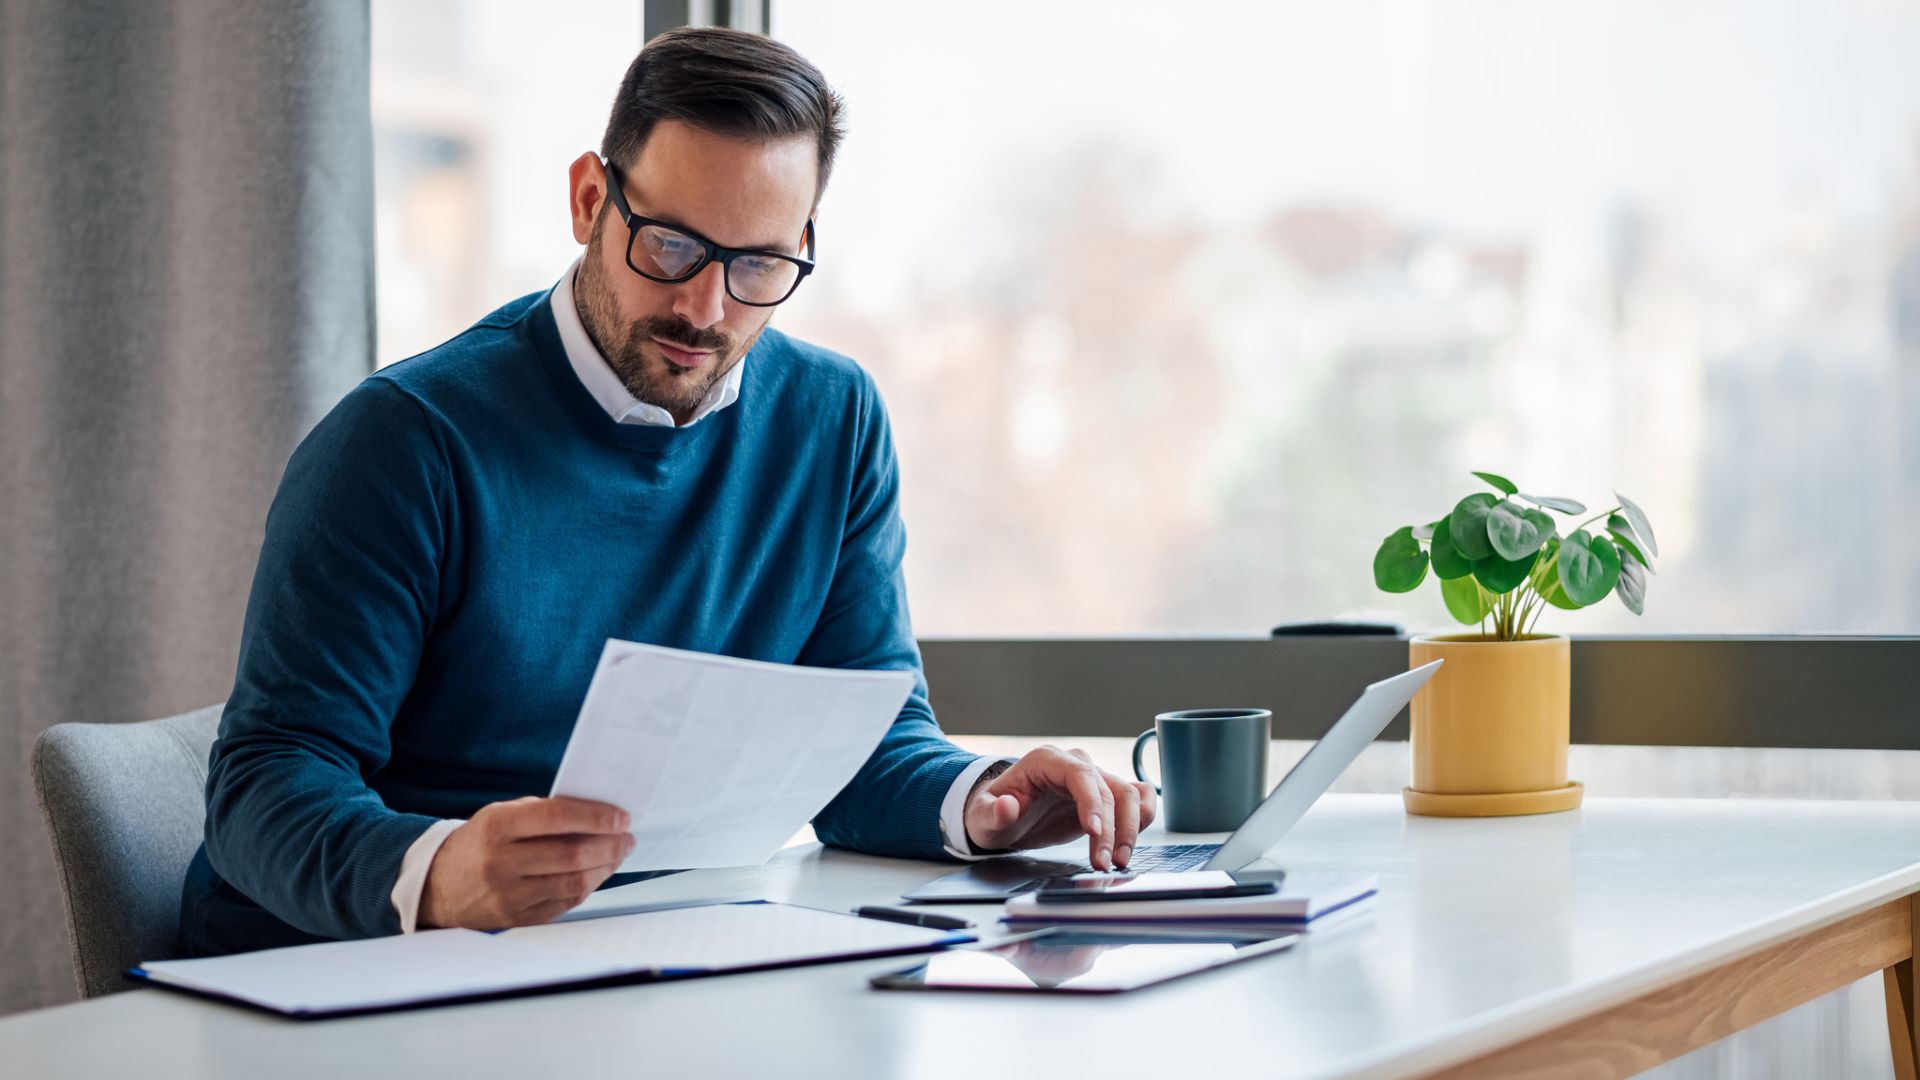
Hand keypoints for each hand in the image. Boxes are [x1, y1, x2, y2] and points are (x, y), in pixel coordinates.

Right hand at [418, 796, 634, 929]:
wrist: (439, 885)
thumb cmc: (480, 843)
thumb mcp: (500, 815)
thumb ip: (543, 812)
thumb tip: (596, 814)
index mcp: (496, 827)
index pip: (557, 818)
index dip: (595, 816)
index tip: (621, 817)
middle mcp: (500, 862)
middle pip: (571, 854)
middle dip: (609, 844)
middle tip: (627, 837)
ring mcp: (508, 895)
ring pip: (573, 883)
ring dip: (605, 867)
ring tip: (618, 854)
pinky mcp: (516, 919)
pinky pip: (565, 904)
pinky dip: (588, 887)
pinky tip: (597, 873)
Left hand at [962, 747, 1156, 869]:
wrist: (1003, 816)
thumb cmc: (993, 812)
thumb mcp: (982, 816)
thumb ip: (992, 812)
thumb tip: (1006, 806)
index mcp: (1047, 761)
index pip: (1080, 775)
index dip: (1092, 802)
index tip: (1094, 831)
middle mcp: (1075, 765)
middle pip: (1109, 789)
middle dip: (1113, 829)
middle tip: (1105, 863)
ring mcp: (1093, 780)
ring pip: (1129, 795)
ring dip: (1130, 829)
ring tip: (1118, 861)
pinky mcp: (1104, 798)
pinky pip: (1136, 799)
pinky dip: (1142, 817)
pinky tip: (1133, 841)